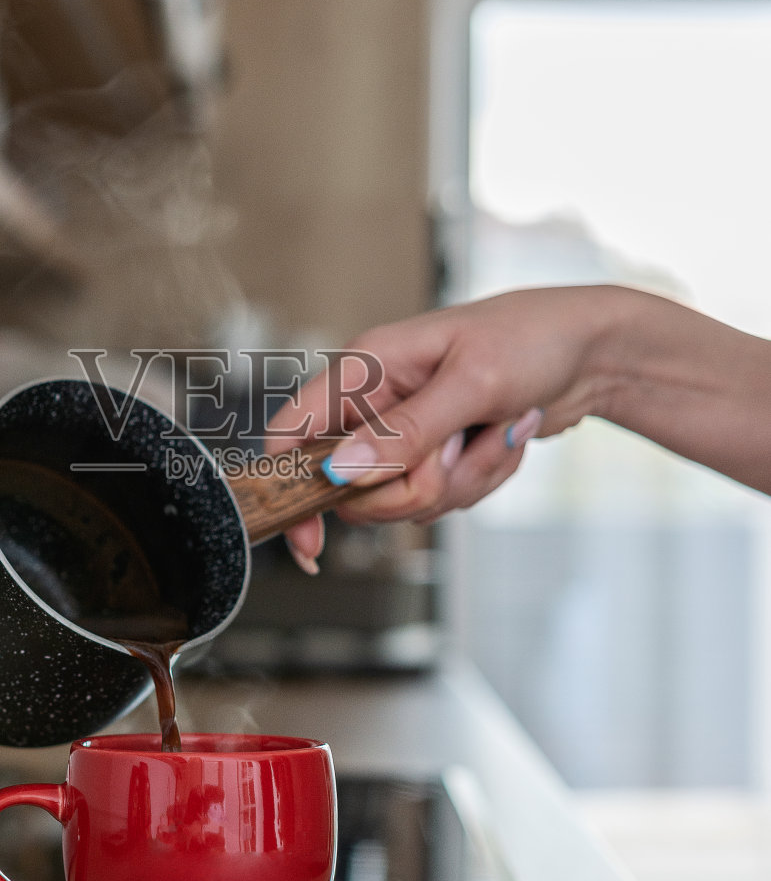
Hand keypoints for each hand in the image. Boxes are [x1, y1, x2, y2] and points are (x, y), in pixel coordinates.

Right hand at [266, 285, 628, 563]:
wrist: (591, 350)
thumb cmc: (531, 338)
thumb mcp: (471, 383)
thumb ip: (405, 433)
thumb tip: (343, 472)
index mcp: (365, 368)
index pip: (293, 434)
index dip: (288, 489)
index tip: (311, 542)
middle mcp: (376, 402)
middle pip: (356, 489)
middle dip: (415, 486)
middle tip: (458, 449)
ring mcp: (407, 433)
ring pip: (404, 500)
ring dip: (461, 479)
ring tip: (496, 431)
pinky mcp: (438, 454)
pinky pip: (443, 498)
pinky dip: (481, 478)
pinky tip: (505, 437)